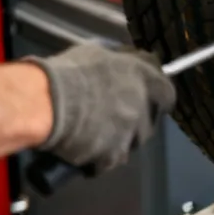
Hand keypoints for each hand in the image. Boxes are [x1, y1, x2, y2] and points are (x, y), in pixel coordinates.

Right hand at [27, 45, 175, 174]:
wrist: (47, 103)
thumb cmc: (68, 73)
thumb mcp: (97, 54)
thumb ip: (117, 62)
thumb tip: (119, 65)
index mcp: (144, 77)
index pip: (166, 91)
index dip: (156, 96)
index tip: (148, 98)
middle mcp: (142, 106)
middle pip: (150, 119)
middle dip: (136, 120)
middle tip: (115, 117)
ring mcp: (130, 133)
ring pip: (132, 141)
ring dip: (120, 139)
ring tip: (97, 134)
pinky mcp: (113, 156)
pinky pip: (111, 160)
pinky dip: (100, 158)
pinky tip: (86, 150)